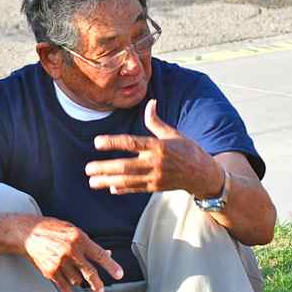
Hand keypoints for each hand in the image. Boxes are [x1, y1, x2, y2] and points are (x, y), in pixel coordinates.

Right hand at [20, 216, 123, 291]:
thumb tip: (107, 253)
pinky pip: (64, 286)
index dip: (110, 265)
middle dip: (97, 283)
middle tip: (100, 290)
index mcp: (78, 237)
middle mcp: (70, 250)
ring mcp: (60, 262)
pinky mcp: (50, 271)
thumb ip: (89, 244)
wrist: (27, 233)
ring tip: (72, 273)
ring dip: (78, 280)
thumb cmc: (52, 229)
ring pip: (77, 279)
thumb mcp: (72, 231)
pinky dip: (68, 291)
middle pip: (89, 271)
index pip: (98, 254)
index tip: (119, 274)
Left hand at [85, 100, 223, 196]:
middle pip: (126, 166)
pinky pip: (136, 189)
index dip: (113, 142)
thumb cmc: (187, 150)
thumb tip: (150, 102)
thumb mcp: (173, 133)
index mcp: (159, 146)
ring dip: (108, 181)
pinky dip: (123, 189)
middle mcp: (156, 163)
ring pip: (128, 181)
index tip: (96, 142)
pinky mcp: (157, 188)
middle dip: (105, 168)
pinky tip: (110, 188)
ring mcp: (156, 177)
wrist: (203, 174)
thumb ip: (156, 121)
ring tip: (92, 181)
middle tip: (88, 168)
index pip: (132, 143)